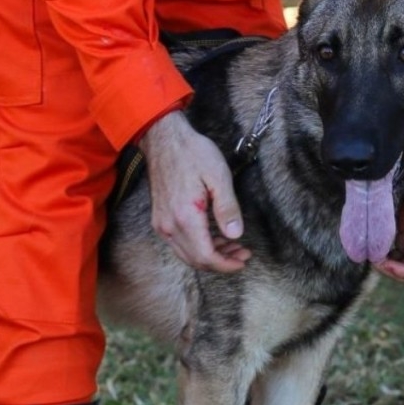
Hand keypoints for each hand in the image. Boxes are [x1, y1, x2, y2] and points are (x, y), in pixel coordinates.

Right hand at [137, 111, 250, 272]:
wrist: (164, 139)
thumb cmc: (193, 153)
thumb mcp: (218, 176)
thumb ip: (227, 208)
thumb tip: (236, 235)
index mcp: (185, 217)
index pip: (206, 256)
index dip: (226, 265)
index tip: (243, 260)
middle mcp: (169, 225)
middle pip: (196, 260)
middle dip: (221, 263)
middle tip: (243, 254)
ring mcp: (161, 223)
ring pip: (187, 254)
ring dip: (210, 256)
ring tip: (233, 247)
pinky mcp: (160, 219)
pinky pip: (179, 244)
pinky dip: (198, 247)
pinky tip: (215, 237)